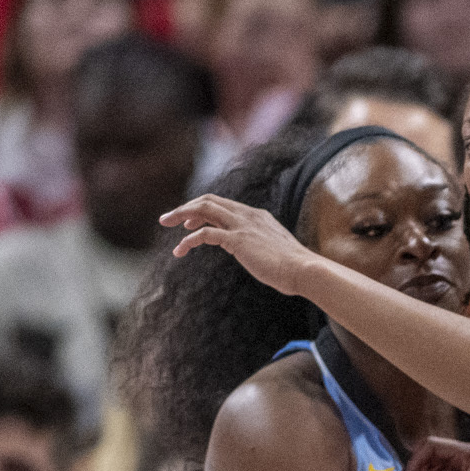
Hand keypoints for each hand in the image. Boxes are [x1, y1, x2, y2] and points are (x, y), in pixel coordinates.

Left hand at [163, 194, 326, 296]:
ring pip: (203, 209)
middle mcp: (247, 215)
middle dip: (185, 207)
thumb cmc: (294, 268)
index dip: (202, 209)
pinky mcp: (237, 240)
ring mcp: (242, 226)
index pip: (222, 204)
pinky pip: (205, 233)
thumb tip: (260, 255)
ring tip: (165, 224)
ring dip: (181, 214)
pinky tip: (180, 249)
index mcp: (256, 216)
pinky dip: (189, 240)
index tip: (189, 222)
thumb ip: (263, 247)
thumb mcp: (276, 252)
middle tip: (167, 219)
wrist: (304, 270)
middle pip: (209, 200)